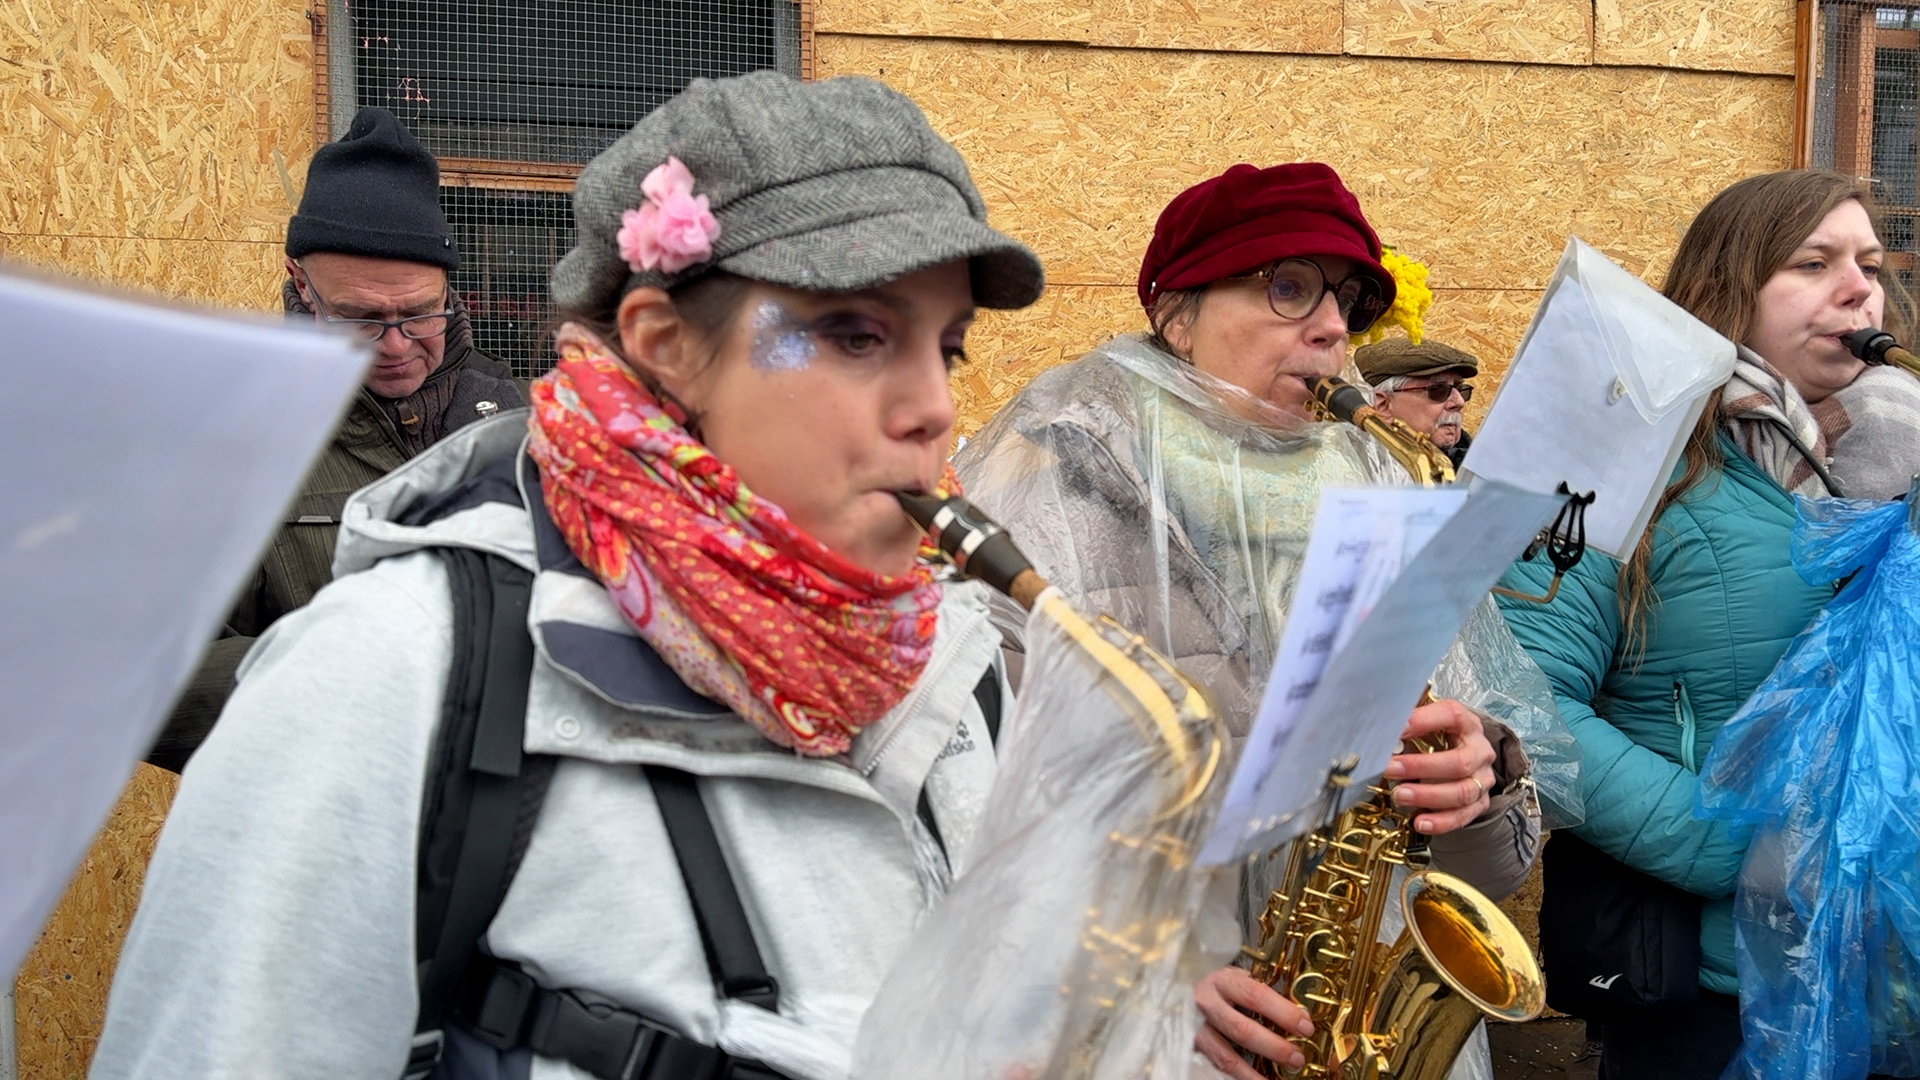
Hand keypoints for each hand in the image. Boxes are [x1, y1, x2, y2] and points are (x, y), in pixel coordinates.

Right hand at [1193, 966, 1312, 1077]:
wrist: (1170, 989)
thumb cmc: (1208, 985)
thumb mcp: (1229, 978)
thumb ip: (1253, 991)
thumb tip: (1295, 1012)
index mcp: (1220, 980)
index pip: (1256, 995)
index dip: (1283, 1013)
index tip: (1305, 1027)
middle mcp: (1204, 1003)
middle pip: (1242, 1029)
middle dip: (1274, 1047)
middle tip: (1296, 1058)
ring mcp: (1192, 1027)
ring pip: (1225, 1056)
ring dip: (1252, 1073)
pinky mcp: (1187, 1045)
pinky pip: (1212, 1066)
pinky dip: (1234, 1077)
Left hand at [1383, 698, 1496, 835]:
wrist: (1464, 755)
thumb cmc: (1440, 737)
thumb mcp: (1426, 724)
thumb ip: (1407, 725)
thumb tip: (1377, 729)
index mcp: (1466, 723)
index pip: (1450, 716)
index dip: (1422, 722)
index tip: (1394, 731)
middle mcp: (1479, 751)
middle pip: (1459, 762)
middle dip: (1421, 767)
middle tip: (1390, 769)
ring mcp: (1482, 779)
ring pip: (1462, 792)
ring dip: (1428, 796)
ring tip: (1400, 796)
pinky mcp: (1480, 803)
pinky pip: (1463, 816)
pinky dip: (1440, 822)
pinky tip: (1419, 821)